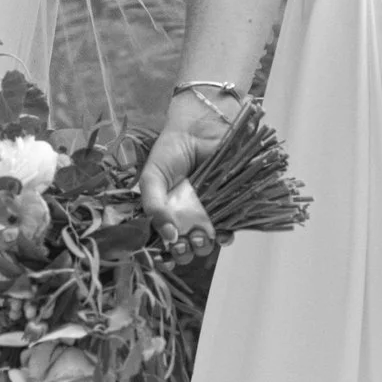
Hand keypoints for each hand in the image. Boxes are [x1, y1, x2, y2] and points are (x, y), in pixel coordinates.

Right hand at [140, 116, 232, 266]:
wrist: (201, 127)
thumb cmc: (171, 150)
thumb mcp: (152, 178)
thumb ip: (153, 207)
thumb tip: (169, 237)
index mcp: (165, 212)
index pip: (164, 241)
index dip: (166, 253)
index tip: (167, 254)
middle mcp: (186, 215)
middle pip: (186, 247)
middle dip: (186, 252)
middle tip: (184, 243)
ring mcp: (208, 212)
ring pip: (207, 241)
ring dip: (204, 246)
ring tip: (201, 236)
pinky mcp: (229, 204)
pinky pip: (229, 227)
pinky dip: (226, 236)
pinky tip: (222, 234)